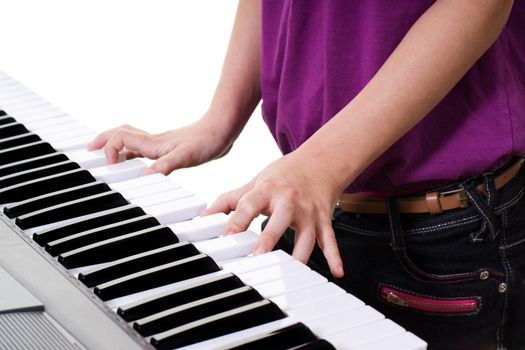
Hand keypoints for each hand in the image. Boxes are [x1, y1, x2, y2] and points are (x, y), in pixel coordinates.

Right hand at [88, 116, 233, 174]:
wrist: (223, 130)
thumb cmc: (207, 141)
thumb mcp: (186, 157)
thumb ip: (165, 165)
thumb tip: (144, 176)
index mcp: (153, 143)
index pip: (119, 139)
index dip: (109, 150)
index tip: (109, 167)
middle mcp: (153, 141)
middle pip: (119, 134)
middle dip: (102, 141)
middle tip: (88, 151)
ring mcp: (160, 143)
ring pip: (129, 140)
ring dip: (114, 146)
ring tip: (105, 157)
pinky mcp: (169, 147)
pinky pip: (143, 147)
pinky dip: (132, 153)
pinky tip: (136, 163)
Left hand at [202, 152, 344, 277]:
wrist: (319, 162)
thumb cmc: (283, 175)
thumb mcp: (255, 182)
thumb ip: (229, 200)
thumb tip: (203, 216)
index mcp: (267, 190)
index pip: (249, 205)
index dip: (236, 221)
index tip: (226, 238)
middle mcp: (289, 201)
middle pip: (279, 221)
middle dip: (269, 239)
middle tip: (258, 256)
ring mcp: (308, 212)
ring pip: (306, 236)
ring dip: (300, 255)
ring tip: (293, 274)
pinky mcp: (323, 220)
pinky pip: (330, 240)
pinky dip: (334, 256)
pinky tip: (337, 272)